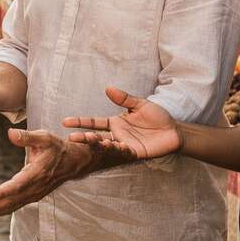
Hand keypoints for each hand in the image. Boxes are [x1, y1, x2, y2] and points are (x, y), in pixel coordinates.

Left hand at [0, 128, 92, 218]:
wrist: (74, 162)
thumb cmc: (57, 148)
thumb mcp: (44, 137)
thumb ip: (26, 136)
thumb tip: (10, 133)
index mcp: (37, 172)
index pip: (18, 185)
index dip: (2, 192)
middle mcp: (35, 187)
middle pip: (11, 201)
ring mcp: (34, 194)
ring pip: (12, 206)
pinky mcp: (32, 196)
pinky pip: (15, 206)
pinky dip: (0, 210)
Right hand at [62, 87, 181, 161]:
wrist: (174, 130)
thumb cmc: (157, 116)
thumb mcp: (140, 104)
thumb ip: (124, 98)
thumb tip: (108, 88)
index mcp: (115, 122)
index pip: (94, 122)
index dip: (80, 122)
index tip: (65, 121)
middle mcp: (117, 135)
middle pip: (97, 136)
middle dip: (85, 137)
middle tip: (72, 138)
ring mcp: (125, 145)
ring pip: (108, 146)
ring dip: (100, 144)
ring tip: (93, 141)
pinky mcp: (135, 153)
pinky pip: (124, 153)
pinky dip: (119, 150)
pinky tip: (115, 145)